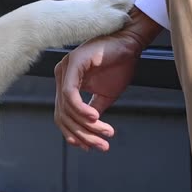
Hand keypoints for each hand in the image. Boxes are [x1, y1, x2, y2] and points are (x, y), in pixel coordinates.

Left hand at [54, 35, 139, 150]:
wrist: (131, 43)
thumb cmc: (118, 64)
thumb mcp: (104, 95)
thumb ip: (92, 111)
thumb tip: (89, 130)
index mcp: (66, 84)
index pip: (62, 116)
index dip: (73, 134)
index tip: (88, 147)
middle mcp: (61, 77)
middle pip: (62, 115)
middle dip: (82, 134)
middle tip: (101, 145)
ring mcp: (64, 70)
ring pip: (66, 108)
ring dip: (86, 125)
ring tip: (104, 132)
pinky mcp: (72, 64)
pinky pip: (70, 94)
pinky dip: (81, 109)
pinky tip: (95, 118)